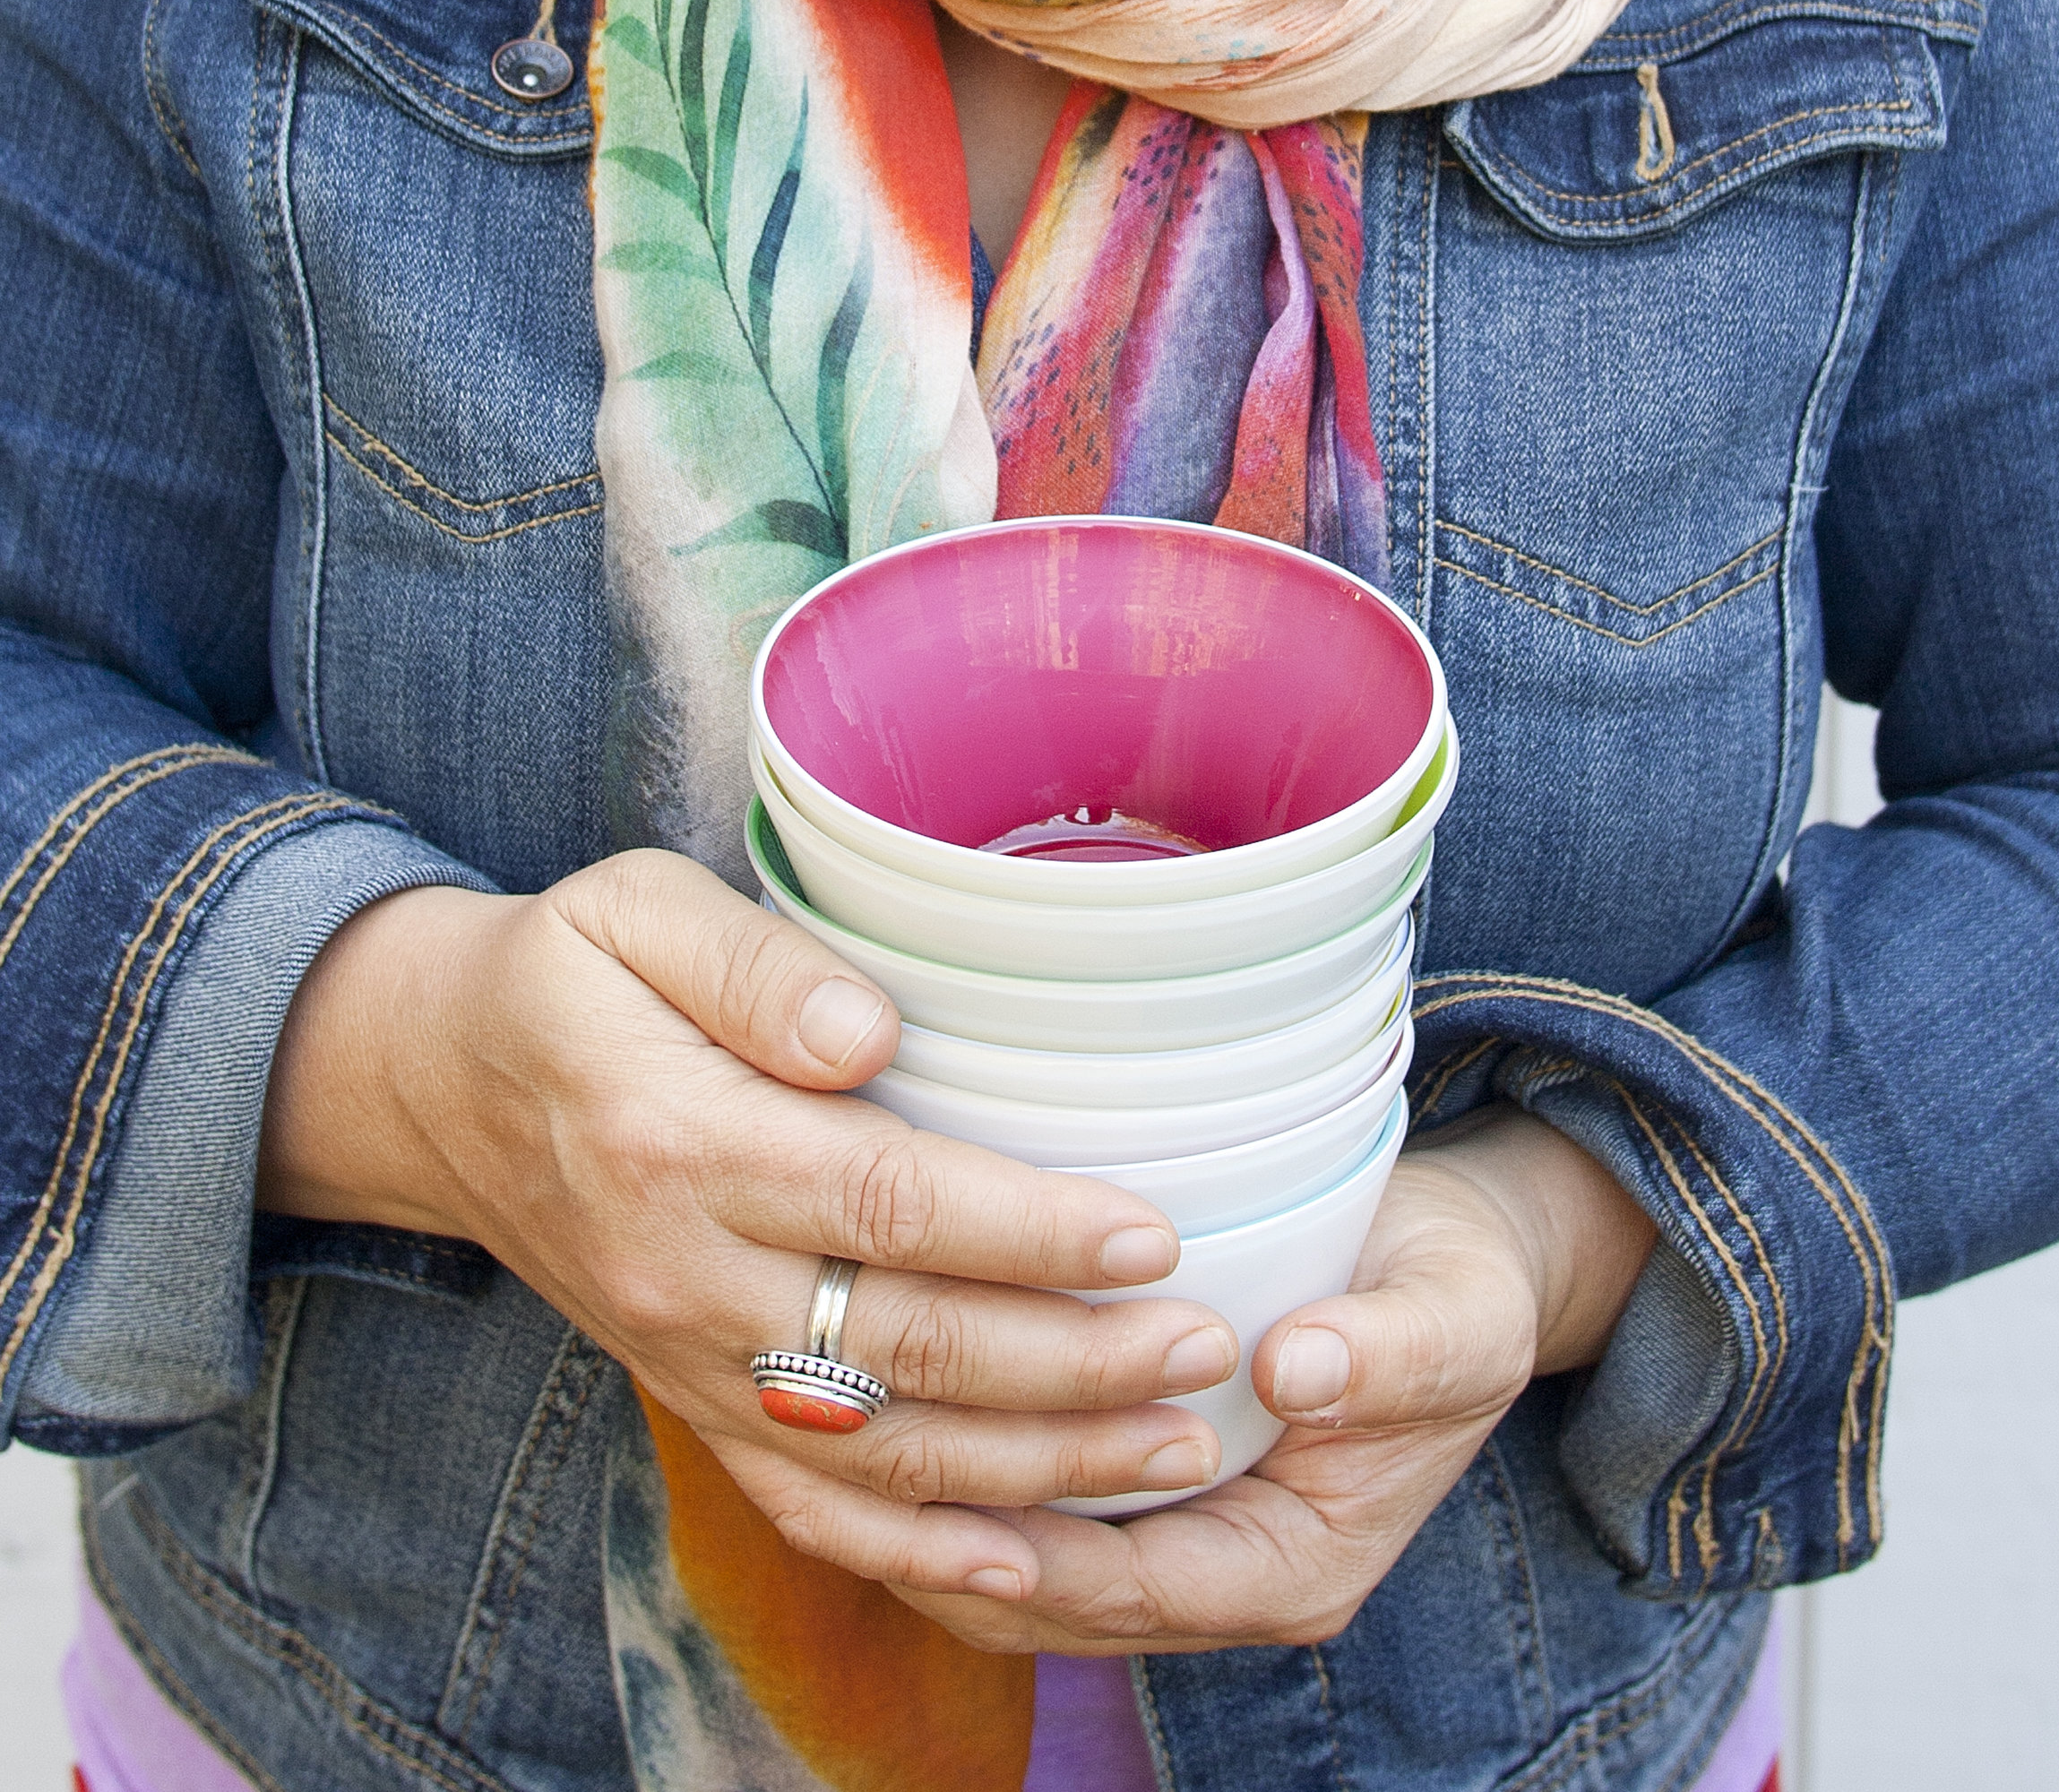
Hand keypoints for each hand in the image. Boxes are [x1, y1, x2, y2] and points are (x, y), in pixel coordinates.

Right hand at [258, 853, 1238, 1604]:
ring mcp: (690, 1362)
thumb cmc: (565, 975)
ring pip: (881, 1448)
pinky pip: (811, 1506)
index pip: (882, 1202)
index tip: (1148, 1232)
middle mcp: (687, 1276)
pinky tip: (1025, 1559)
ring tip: (1177, 1448)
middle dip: (1073, 1364)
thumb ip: (748, 961)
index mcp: (680, 1141)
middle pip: (905, 1347)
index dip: (1023, 1230)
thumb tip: (862, 1026)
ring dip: (1038, 1466)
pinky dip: (919, 1549)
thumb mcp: (629, 912)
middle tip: (1208, 1349)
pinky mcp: (696, 1407)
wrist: (438, 1089)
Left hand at [888, 1107, 1655, 1655]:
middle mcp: (1219, 1578)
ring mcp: (1174, 1540)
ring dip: (929, 1522)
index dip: (1036, 1559)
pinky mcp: (1138, 1486)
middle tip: (841, 1480)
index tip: (948, 1506)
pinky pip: (1026, 1514)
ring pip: (1018, 1571)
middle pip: (1050, 1604)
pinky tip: (883, 1409)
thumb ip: (1388, 1354)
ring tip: (832, 1450)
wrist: (1452, 1269)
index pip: (1131, 1593)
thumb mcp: (1455, 1315)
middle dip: (943, 1553)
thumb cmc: (1453, 1289)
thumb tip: (1296, 1368)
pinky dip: (954, 1480)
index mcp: (1292, 1570)